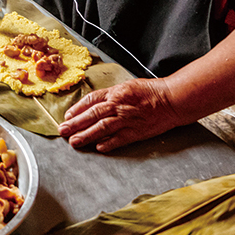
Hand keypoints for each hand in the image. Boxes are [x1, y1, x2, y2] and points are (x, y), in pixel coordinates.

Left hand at [59, 79, 184, 152]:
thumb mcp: (127, 86)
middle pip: (92, 114)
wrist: (172, 99)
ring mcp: (128, 118)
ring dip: (86, 135)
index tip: (67, 116)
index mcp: (116, 92)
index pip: (91, 100)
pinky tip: (98, 148)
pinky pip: (120, 138)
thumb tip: (94, 104)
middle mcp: (119, 105)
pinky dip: (109, 143)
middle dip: (75, 123)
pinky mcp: (138, 131)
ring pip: (102, 127)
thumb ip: (111, 95)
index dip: (77, 109)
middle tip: (63, 131)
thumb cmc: (151, 92)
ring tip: (74, 142)